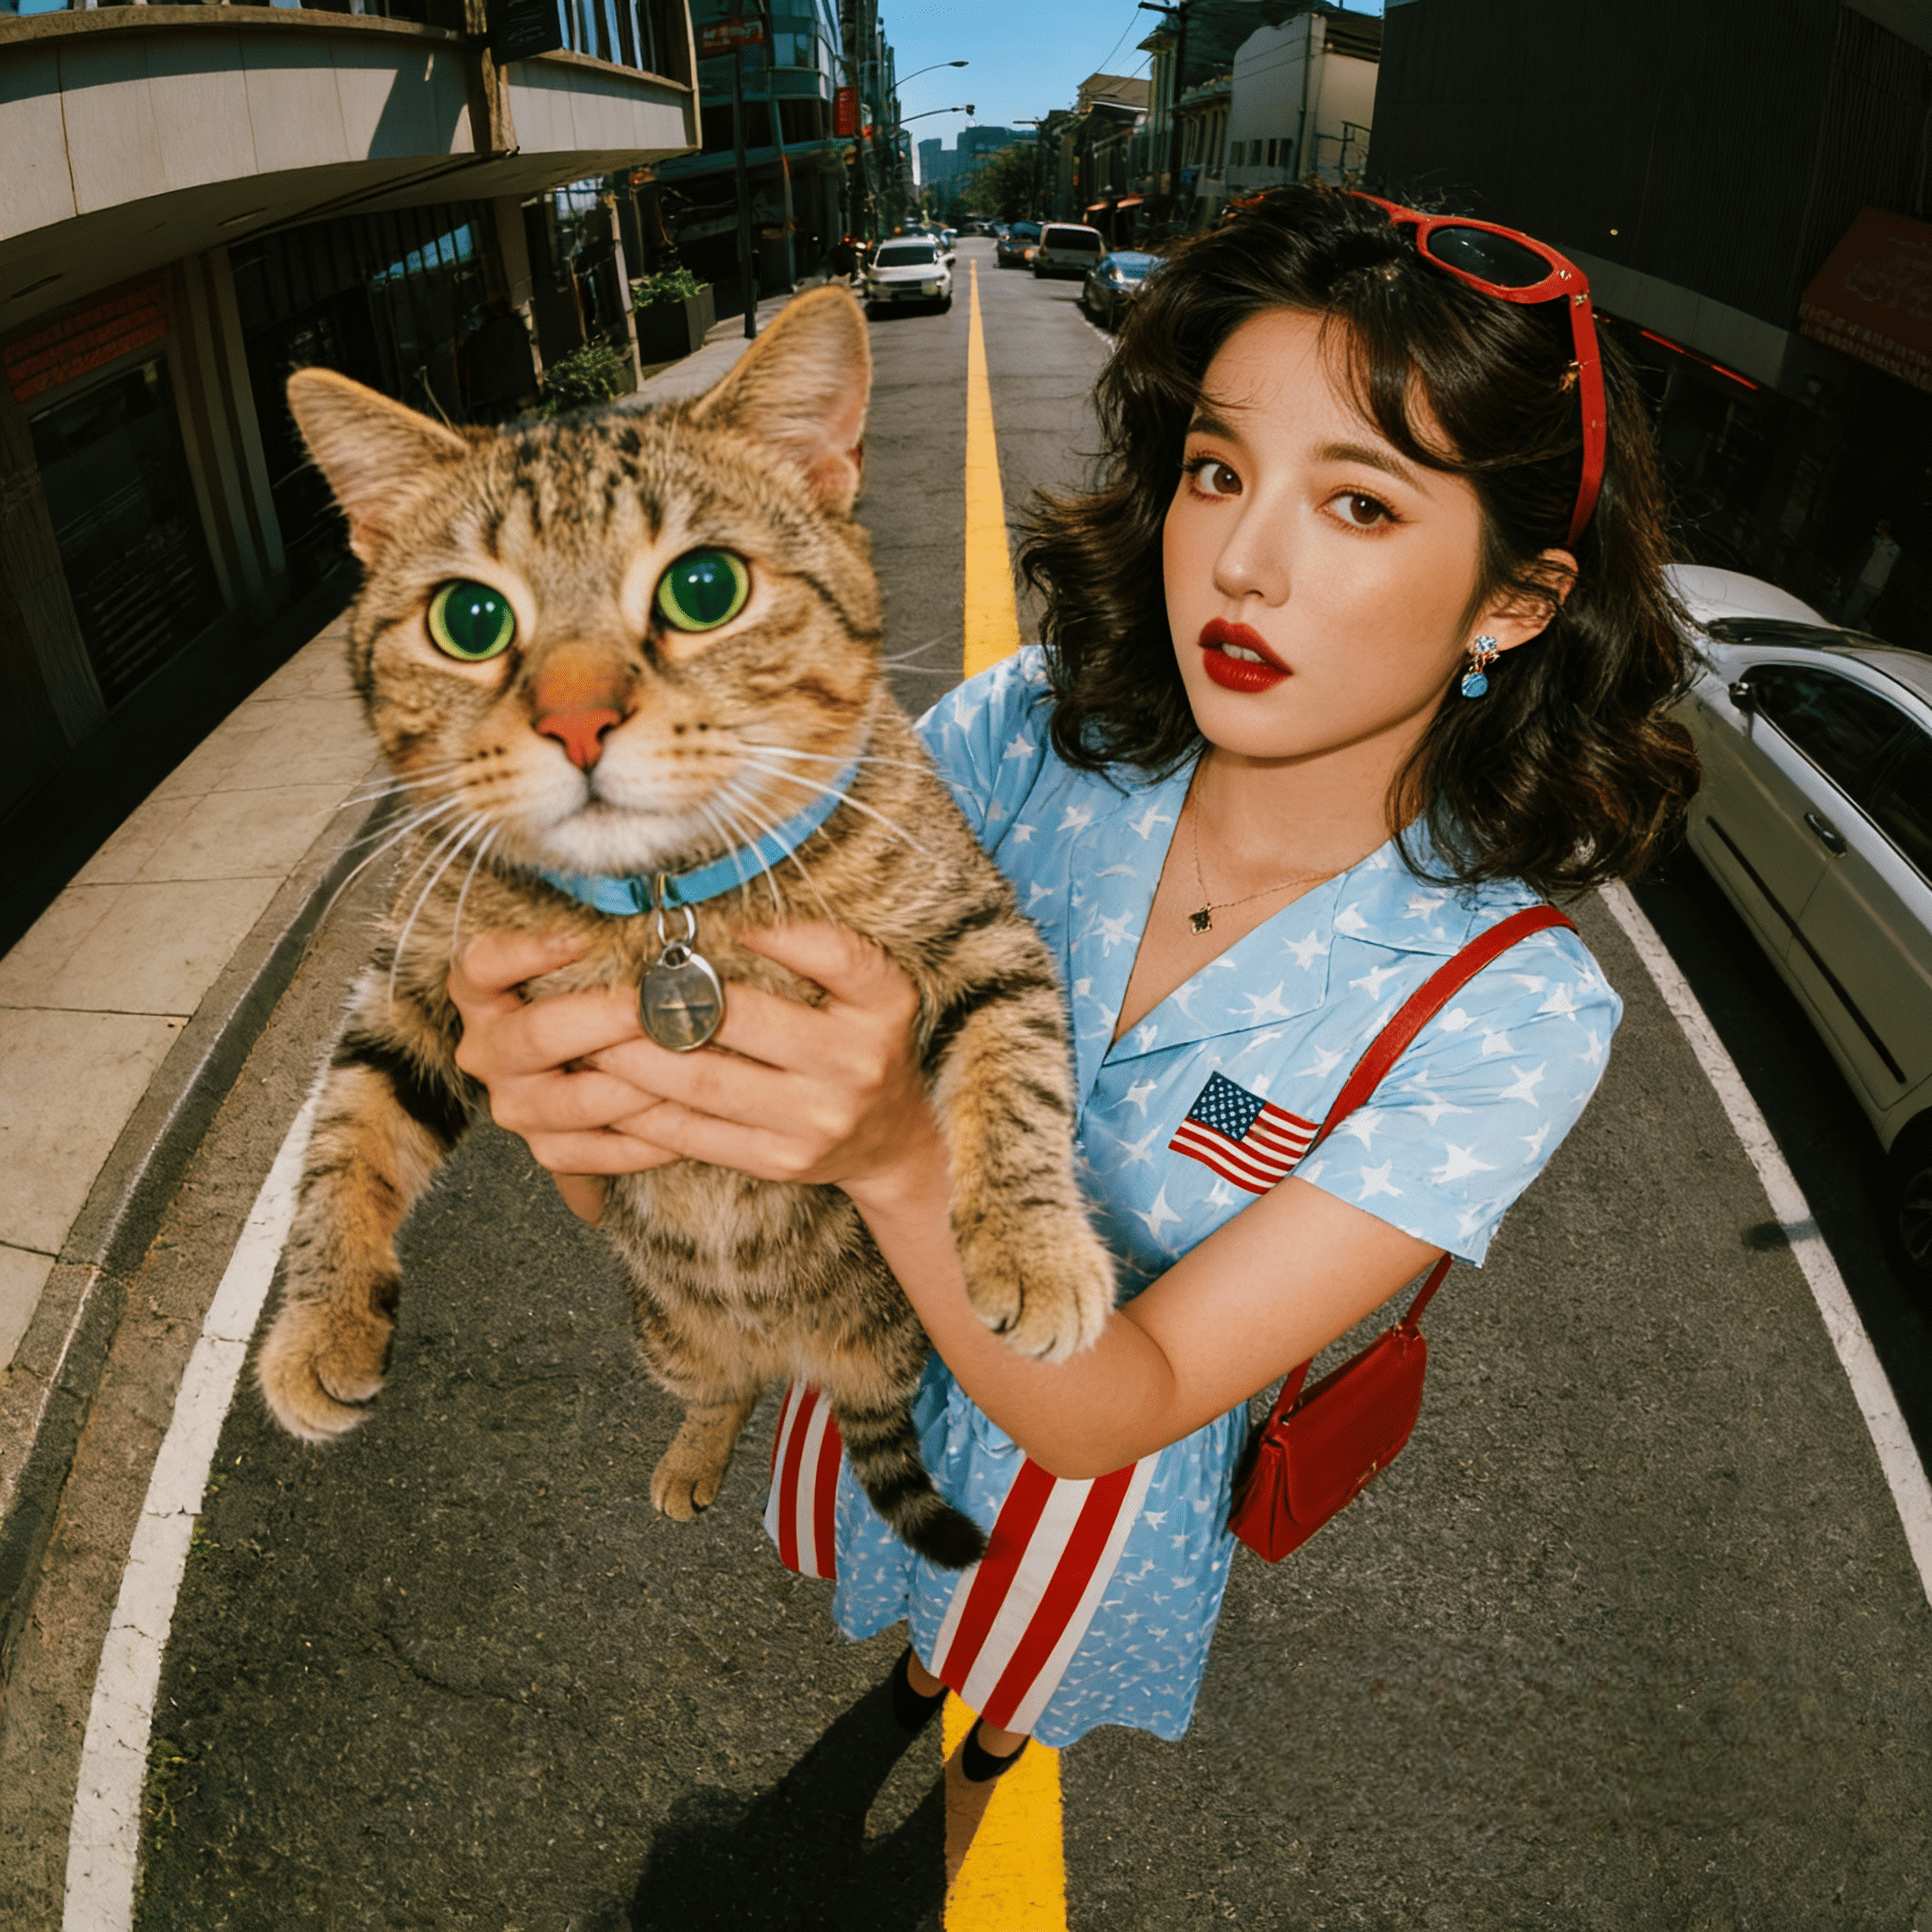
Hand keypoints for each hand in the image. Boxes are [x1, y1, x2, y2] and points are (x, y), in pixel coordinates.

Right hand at [447, 930, 679, 1176]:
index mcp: (483, 994)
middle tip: (668, 1001)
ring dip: (640, 1083)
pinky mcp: (548, 1150)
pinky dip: (648, 1140)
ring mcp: (515, 1105)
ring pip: (575, 1101)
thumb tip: (657, 917)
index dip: (525, 953)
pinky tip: (691, 1117)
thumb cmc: (596, 992)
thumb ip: (604, 941)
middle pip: (539, 1034)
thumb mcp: (585, 959)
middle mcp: (489, 1051)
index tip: (580, 938)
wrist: (591, 1067)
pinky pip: (596, 1154)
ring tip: (691, 1062)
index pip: (483, 967)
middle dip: (611, 1018)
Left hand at [585, 921, 944, 1205]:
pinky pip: (696, 1134)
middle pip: (741, 1020)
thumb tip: (724, 914)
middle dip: (664, 998)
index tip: (713, 918)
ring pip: (703, 1082)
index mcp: (883, 1006)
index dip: (771, 933)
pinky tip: (611, 1089)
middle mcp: (855, 1064)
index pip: (833, 955)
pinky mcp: (781, 1162)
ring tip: (592, 1035)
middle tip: (611, 979)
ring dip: (634, 1057)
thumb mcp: (871, 991)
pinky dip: (644, 1111)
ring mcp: (816, 1120)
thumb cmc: (865, 1044)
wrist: (891, 1140)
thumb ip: (820, 950)